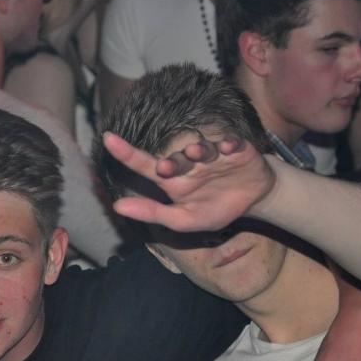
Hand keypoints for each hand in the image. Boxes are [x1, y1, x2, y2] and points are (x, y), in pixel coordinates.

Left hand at [102, 131, 275, 230]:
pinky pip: (231, 143)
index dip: (125, 153)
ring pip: (202, 148)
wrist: (253, 201)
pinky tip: (230, 147)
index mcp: (173, 181)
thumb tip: (117, 208)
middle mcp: (189, 165)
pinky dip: (230, 144)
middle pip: (174, 159)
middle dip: (171, 162)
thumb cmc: (214, 210)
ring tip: (199, 153)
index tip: (107, 139)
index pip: (144, 165)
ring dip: (199, 150)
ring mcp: (212, 155)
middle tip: (165, 169)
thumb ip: (152, 213)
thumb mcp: (183, 220)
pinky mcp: (237, 149)